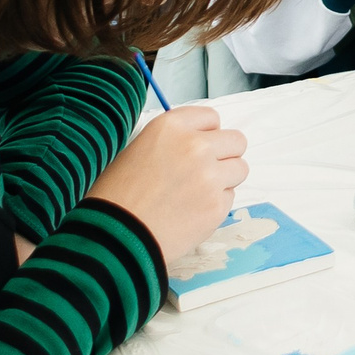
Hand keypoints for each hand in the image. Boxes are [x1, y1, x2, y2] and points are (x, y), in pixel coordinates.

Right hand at [88, 106, 249, 268]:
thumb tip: (198, 142)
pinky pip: (230, 197)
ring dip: (224, 179)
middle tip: (206, 171)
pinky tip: (191, 212)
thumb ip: (172, 142)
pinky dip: (216, 204)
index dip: (207, 133)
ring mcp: (209, 176)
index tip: (201, 145)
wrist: (114, 237)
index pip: (211, 117)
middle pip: (236, 141)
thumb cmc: (116, 197)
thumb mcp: (137, 151)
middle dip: (224, 155)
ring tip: (197, 193)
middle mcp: (195, 146)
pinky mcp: (217, 205)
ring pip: (240, 168)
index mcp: (170, 127)